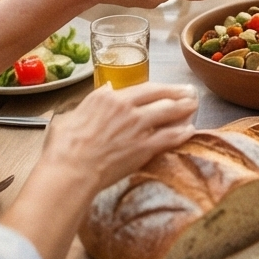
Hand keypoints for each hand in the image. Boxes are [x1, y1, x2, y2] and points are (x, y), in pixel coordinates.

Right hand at [41, 82, 198, 190]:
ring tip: (194, 106)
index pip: (141, 88)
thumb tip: (104, 91)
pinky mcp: (144, 146)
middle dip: (178, 92)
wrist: (71, 170)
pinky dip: (182, 132)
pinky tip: (190, 131)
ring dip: (185, 108)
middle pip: (160, 95)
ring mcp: (137, 126)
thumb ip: (91, 103)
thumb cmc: (64, 147)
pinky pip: (170, 136)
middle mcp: (125, 106)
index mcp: (107, 97)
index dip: (158, 88)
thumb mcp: (71, 116)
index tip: (166, 89)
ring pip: (169, 112)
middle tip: (189, 91)